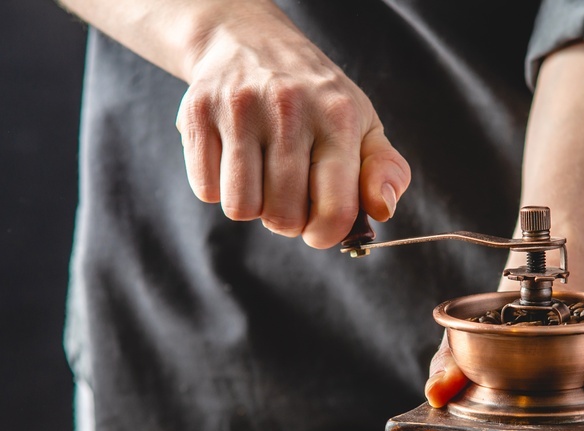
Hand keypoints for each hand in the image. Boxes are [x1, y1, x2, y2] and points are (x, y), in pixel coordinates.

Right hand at [175, 2, 409, 247]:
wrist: (249, 42)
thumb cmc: (315, 99)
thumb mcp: (362, 125)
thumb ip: (385, 171)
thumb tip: (382, 209)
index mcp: (338, 116)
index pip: (333, 207)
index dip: (325, 234)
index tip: (319, 227)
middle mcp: (289, 108)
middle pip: (282, 215)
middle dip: (286, 219)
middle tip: (288, 193)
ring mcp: (239, 108)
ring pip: (240, 207)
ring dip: (252, 206)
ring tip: (261, 176)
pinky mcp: (198, 113)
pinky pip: (205, 190)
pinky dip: (219, 188)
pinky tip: (234, 161)